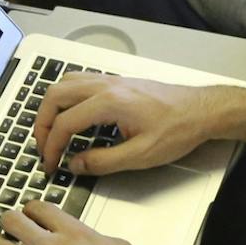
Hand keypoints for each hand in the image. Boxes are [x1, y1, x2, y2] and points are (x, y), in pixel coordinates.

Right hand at [31, 74, 245, 175]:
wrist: (202, 110)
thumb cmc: (178, 130)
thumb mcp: (141, 155)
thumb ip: (103, 161)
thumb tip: (75, 164)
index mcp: (110, 102)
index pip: (66, 123)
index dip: (52, 146)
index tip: (50, 164)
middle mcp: (106, 85)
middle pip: (56, 95)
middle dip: (43, 123)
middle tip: (44, 147)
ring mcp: (111, 80)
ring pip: (65, 83)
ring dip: (52, 107)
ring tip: (53, 131)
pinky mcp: (117, 81)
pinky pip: (80, 81)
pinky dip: (67, 98)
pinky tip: (73, 116)